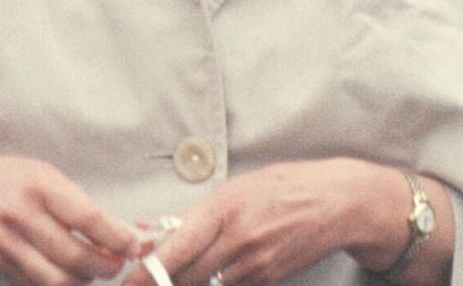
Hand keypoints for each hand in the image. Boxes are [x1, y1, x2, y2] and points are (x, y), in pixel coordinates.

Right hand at [0, 152, 140, 285]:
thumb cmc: (17, 179)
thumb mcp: (49, 176)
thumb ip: (81, 206)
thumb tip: (123, 235)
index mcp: (40, 185)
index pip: (88, 219)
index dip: (119, 238)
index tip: (137, 245)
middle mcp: (21, 215)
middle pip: (76, 259)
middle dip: (107, 267)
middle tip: (119, 263)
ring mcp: (8, 243)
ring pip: (59, 281)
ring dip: (86, 280)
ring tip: (94, 268)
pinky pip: (39, 285)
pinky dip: (60, 283)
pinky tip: (68, 271)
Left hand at [122, 159, 392, 285]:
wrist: (333, 202)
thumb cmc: (278, 187)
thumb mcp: (232, 189)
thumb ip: (189, 213)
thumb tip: (149, 226)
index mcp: (223, 209)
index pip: (178, 245)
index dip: (150, 267)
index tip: (128, 279)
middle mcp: (238, 239)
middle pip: (189, 273)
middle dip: (162, 281)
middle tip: (137, 283)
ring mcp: (256, 264)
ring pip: (209, 285)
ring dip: (186, 283)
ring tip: (170, 278)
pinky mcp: (270, 279)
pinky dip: (216, 284)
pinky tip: (208, 276)